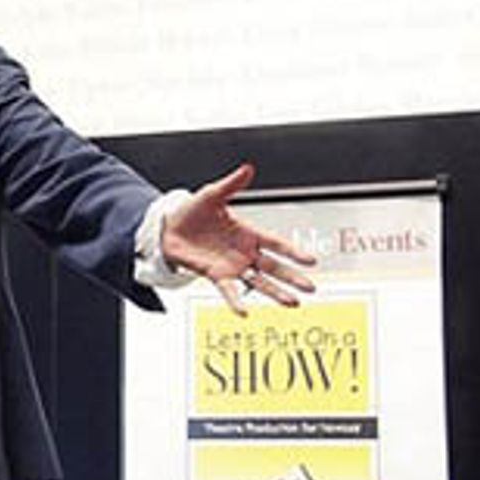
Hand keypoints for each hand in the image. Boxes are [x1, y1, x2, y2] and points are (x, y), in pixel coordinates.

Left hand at [161, 163, 316, 315]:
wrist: (168, 227)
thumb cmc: (192, 211)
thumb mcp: (212, 195)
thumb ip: (231, 184)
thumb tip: (247, 168)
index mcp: (247, 232)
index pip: (276, 243)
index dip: (293, 251)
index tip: (311, 260)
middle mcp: (243, 252)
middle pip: (273, 266)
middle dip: (292, 277)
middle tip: (311, 287)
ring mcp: (231, 265)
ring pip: (258, 281)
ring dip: (275, 292)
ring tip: (292, 303)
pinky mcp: (215, 275)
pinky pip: (228, 290)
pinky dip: (236, 301)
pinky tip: (244, 312)